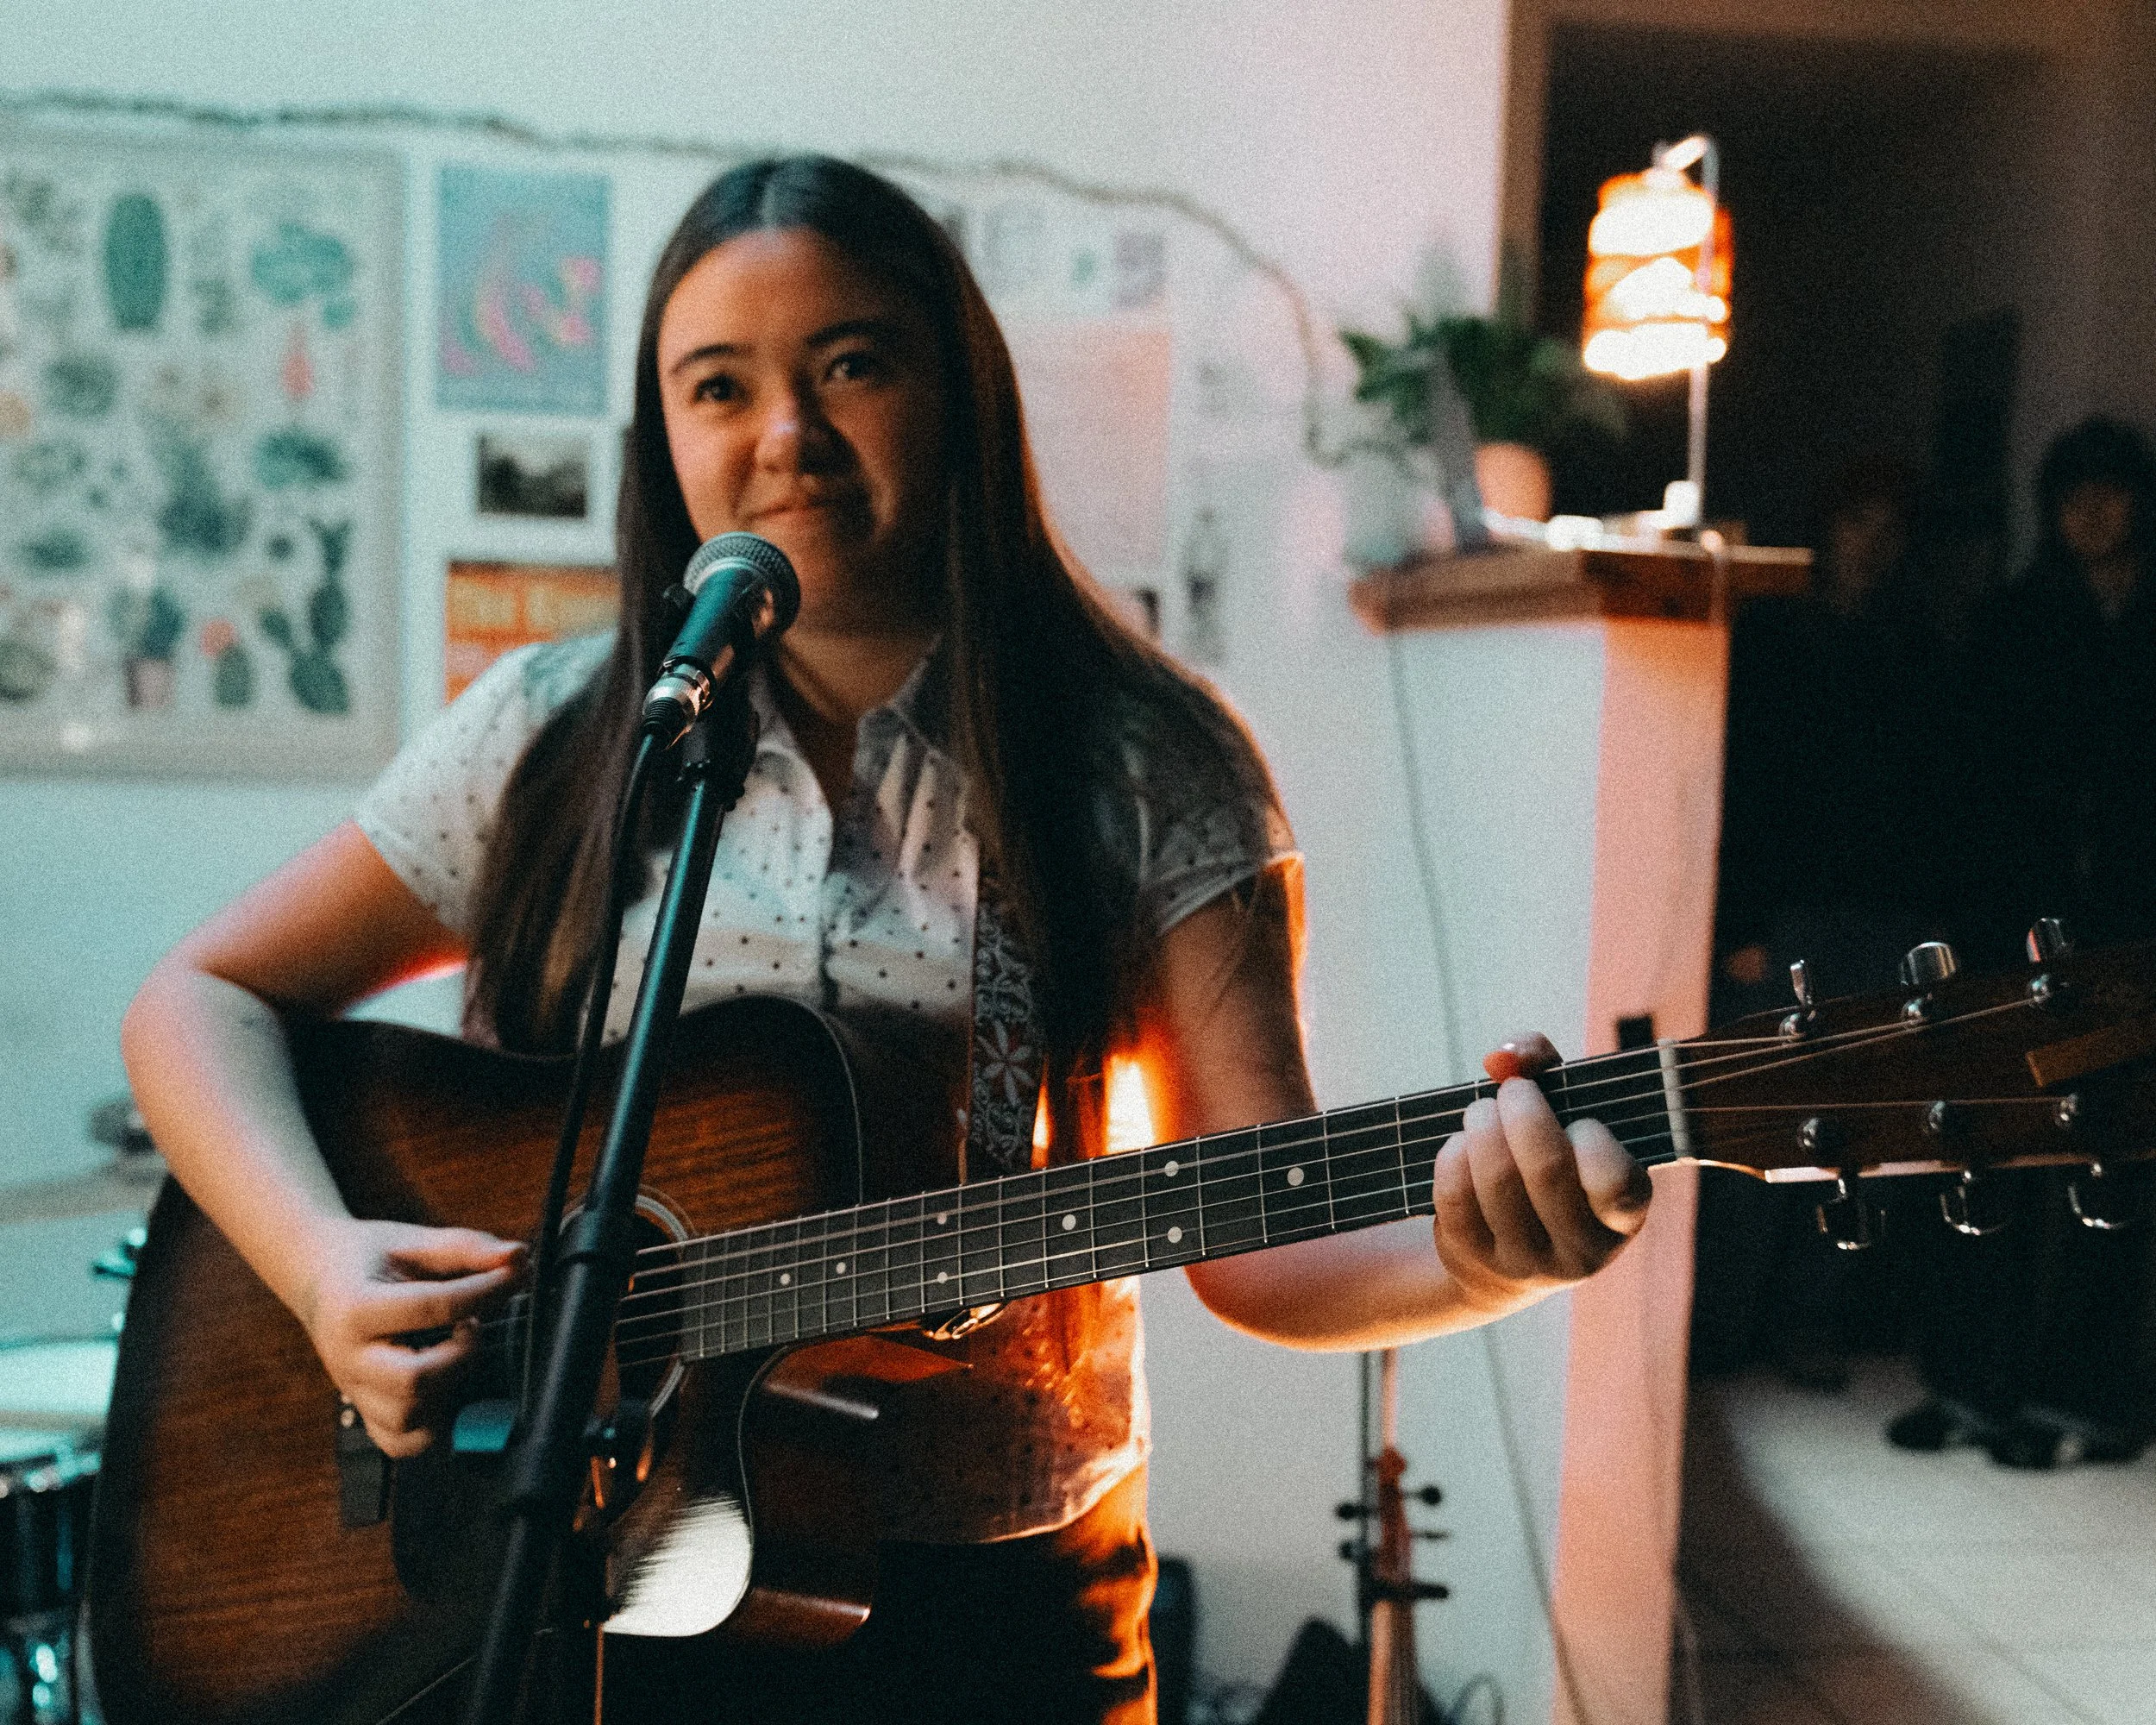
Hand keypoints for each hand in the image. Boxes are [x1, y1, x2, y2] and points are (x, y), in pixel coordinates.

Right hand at [295, 1219, 524, 1456]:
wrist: (318, 1278)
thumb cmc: (370, 1259)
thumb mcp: (413, 1241)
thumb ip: (467, 1247)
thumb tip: (519, 1257)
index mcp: (355, 1309)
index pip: (431, 1307)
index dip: (484, 1290)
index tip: (513, 1275)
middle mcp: (349, 1360)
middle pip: (413, 1381)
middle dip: (461, 1354)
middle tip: (471, 1325)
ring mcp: (355, 1392)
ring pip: (408, 1420)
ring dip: (449, 1388)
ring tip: (454, 1352)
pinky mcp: (365, 1413)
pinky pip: (402, 1443)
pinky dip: (433, 1425)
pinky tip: (445, 1386)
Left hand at [1431, 1033, 1651, 1318]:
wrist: (1506, 1246)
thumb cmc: (1548, 1159)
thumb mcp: (1564, 1114)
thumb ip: (1546, 1066)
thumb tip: (1504, 1056)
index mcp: (1625, 1214)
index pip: (1615, 1181)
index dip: (1590, 1138)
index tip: (1577, 1119)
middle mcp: (1584, 1251)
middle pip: (1547, 1170)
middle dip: (1522, 1112)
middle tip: (1513, 1091)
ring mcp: (1530, 1264)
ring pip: (1498, 1182)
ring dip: (1482, 1128)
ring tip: (1482, 1112)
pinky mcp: (1479, 1262)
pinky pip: (1457, 1199)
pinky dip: (1452, 1158)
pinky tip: (1460, 1145)